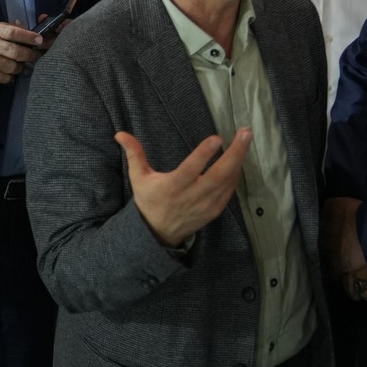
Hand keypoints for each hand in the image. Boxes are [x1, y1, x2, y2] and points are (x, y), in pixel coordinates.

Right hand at [0, 22, 44, 83]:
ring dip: (20, 67)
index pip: (14, 32)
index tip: (39, 40)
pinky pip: (6, 78)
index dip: (29, 37)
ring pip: (13, 67)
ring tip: (19, 64)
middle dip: (30, 55)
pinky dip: (11, 76)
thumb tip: (31, 30)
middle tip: (35, 56)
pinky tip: (9, 71)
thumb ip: (13, 28)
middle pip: (17, 53)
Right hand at [115, 127, 250, 247]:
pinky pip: (229, 191)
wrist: (158, 233)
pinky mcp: (214, 210)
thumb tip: (120, 134)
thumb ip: (134, 154)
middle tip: (246, 133)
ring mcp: (206, 205)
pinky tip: (239, 160)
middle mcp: (192, 197)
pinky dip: (236, 175)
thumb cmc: (149, 201)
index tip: (217, 138)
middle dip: (235, 153)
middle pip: (219, 174)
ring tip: (246, 139)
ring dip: (239, 160)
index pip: (191, 169)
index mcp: (172, 187)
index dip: (203, 154)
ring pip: (228, 181)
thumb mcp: (138, 178)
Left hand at [323, 197, 366, 311]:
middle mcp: (350, 271)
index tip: (341, 275)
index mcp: (335, 257)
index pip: (334, 274)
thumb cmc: (353, 215)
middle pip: (353, 287)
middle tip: (362, 293)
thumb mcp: (334, 208)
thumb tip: (325, 212)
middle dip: (357, 291)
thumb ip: (328, 214)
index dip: (338, 274)